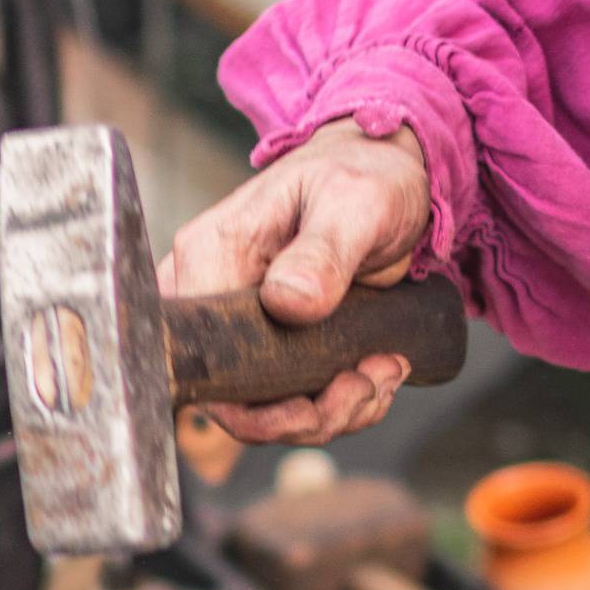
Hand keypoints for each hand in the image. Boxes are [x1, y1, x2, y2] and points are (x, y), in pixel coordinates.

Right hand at [158, 118, 431, 445]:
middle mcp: (209, 294)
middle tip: (368, 387)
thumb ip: (322, 252)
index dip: (260, 407)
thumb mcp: (355, 203)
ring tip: (383, 372)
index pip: (204, 364)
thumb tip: (287, 302)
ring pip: (263, 408)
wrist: (385, 174)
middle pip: (232, 400)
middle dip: (307, 415)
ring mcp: (235, 322)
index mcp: (210, 256)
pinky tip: (375, 373)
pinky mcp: (264, 340)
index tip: (324, 399)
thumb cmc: (366, 173)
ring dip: (332, 411)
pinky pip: (285, 397)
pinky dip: (336, 402)